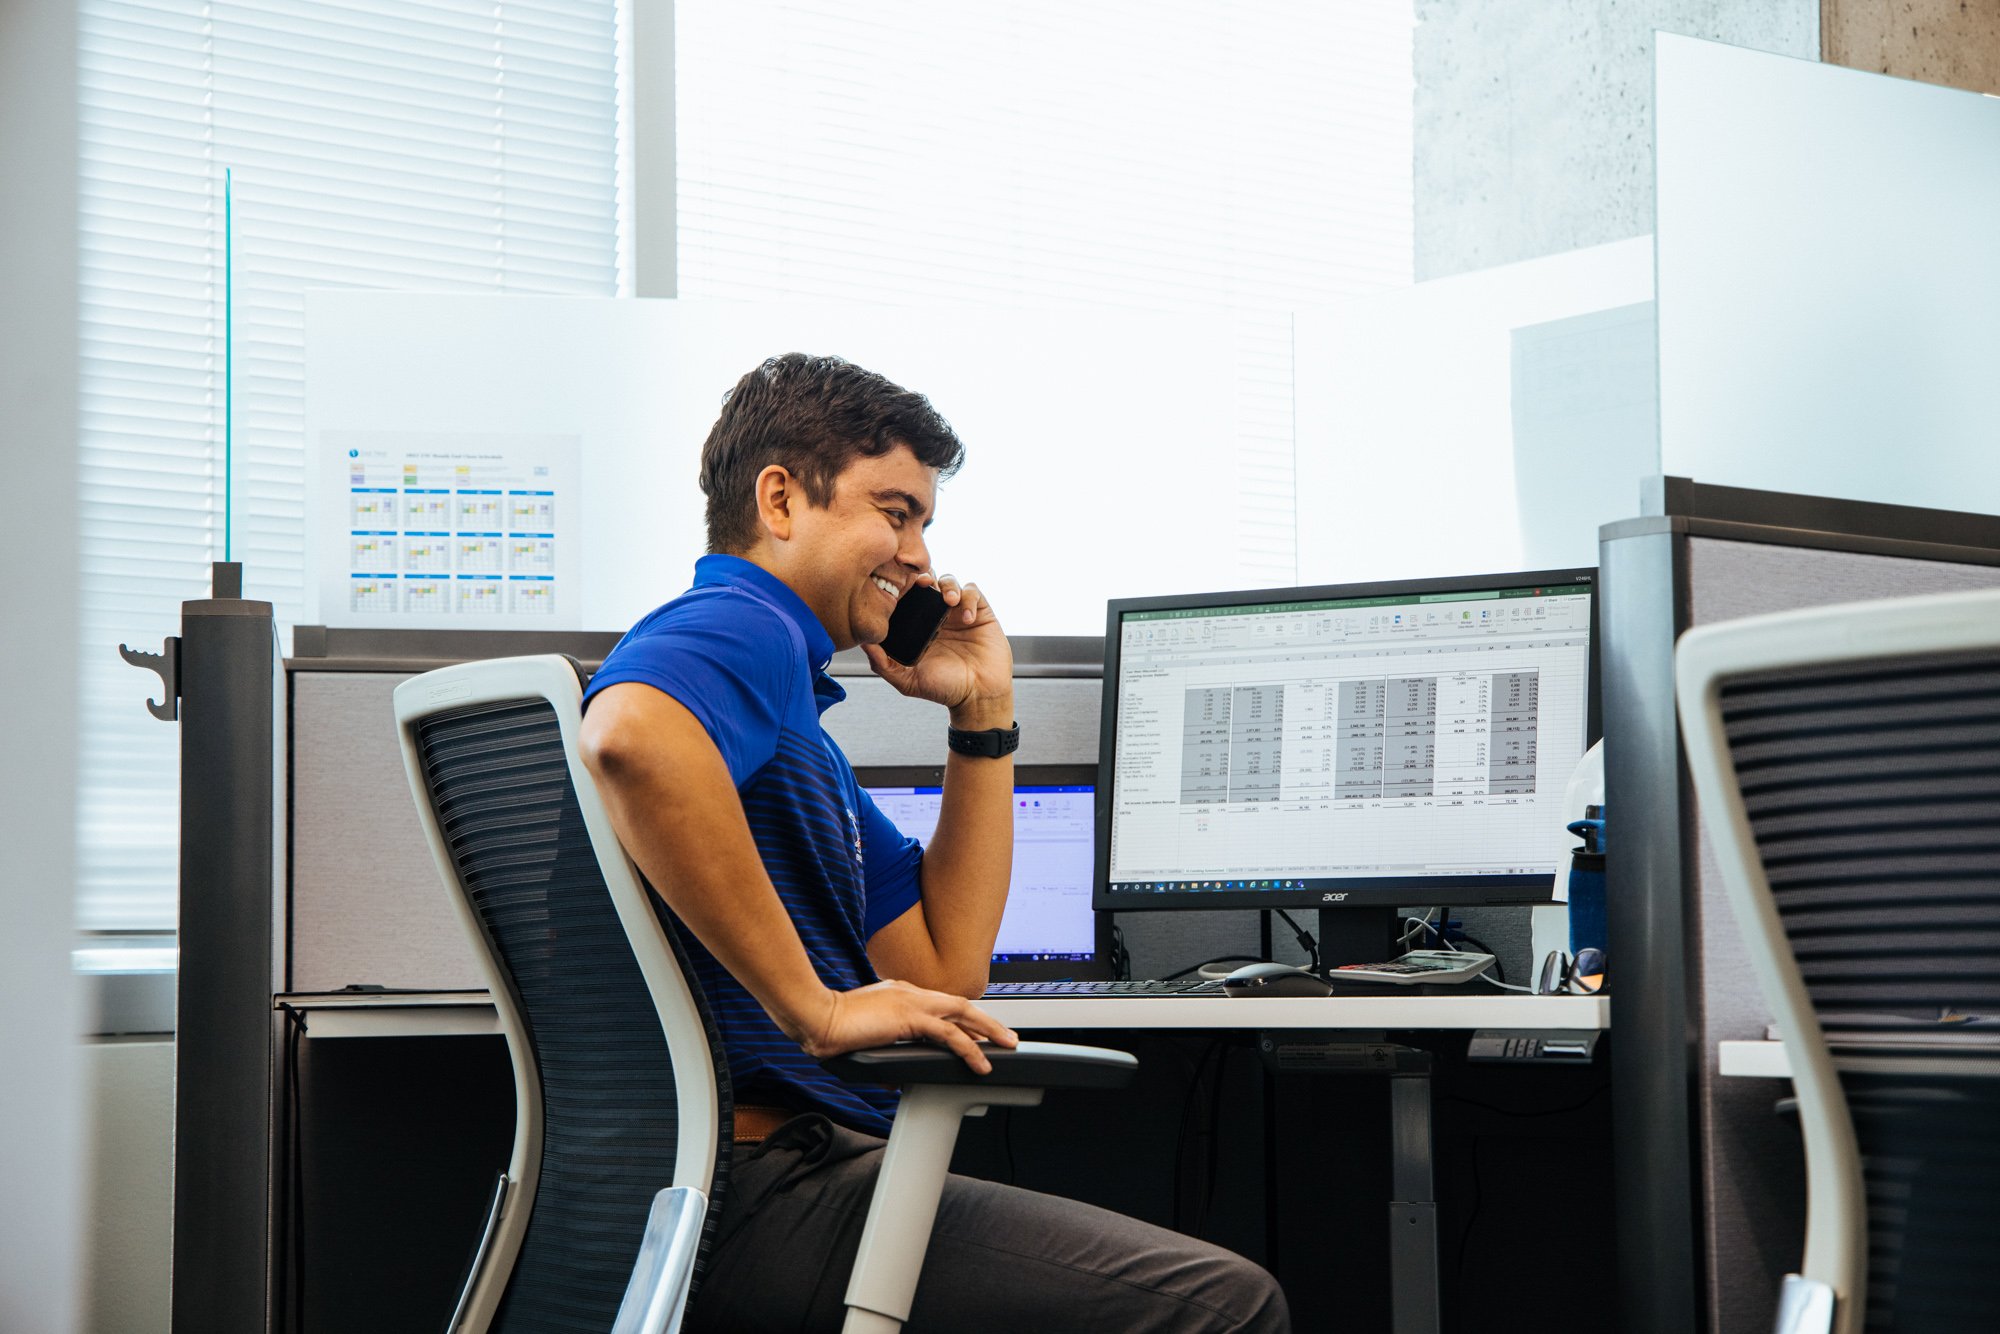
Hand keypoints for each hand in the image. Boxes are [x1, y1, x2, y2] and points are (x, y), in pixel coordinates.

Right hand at [796, 978, 1019, 1074]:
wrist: (815, 1016)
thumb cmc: (830, 1026)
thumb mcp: (864, 1038)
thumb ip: (882, 1050)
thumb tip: (891, 1077)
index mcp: (898, 994)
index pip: (940, 1005)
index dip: (963, 1020)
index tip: (978, 1034)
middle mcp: (908, 993)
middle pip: (959, 1005)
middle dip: (986, 1022)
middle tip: (1006, 1037)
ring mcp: (911, 1002)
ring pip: (963, 1014)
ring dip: (988, 1031)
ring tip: (1005, 1046)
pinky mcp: (910, 1017)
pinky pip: (949, 1034)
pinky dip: (969, 1048)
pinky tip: (980, 1062)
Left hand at [863, 574, 1013, 722]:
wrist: (978, 696)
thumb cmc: (943, 689)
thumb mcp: (907, 680)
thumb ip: (883, 664)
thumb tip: (862, 643)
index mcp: (917, 626)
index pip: (906, 596)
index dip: (902, 586)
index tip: (898, 588)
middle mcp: (936, 615)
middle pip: (927, 581)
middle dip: (923, 577)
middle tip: (922, 584)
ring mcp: (957, 612)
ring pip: (949, 581)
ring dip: (947, 585)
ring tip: (948, 601)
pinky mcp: (980, 612)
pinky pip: (973, 592)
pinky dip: (968, 598)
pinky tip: (966, 619)